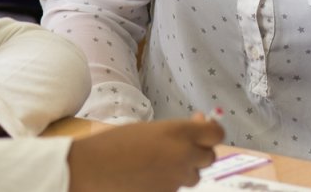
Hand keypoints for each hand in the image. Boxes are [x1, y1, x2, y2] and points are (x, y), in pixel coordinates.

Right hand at [66, 115, 223, 191]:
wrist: (94, 169)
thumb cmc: (116, 143)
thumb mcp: (149, 129)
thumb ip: (178, 131)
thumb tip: (199, 124)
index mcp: (179, 132)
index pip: (216, 134)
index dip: (212, 131)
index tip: (203, 127)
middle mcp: (184, 156)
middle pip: (209, 157)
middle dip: (199, 152)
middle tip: (180, 146)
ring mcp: (177, 178)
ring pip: (193, 175)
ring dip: (183, 169)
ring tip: (156, 161)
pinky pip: (176, 186)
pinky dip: (167, 181)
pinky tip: (147, 173)